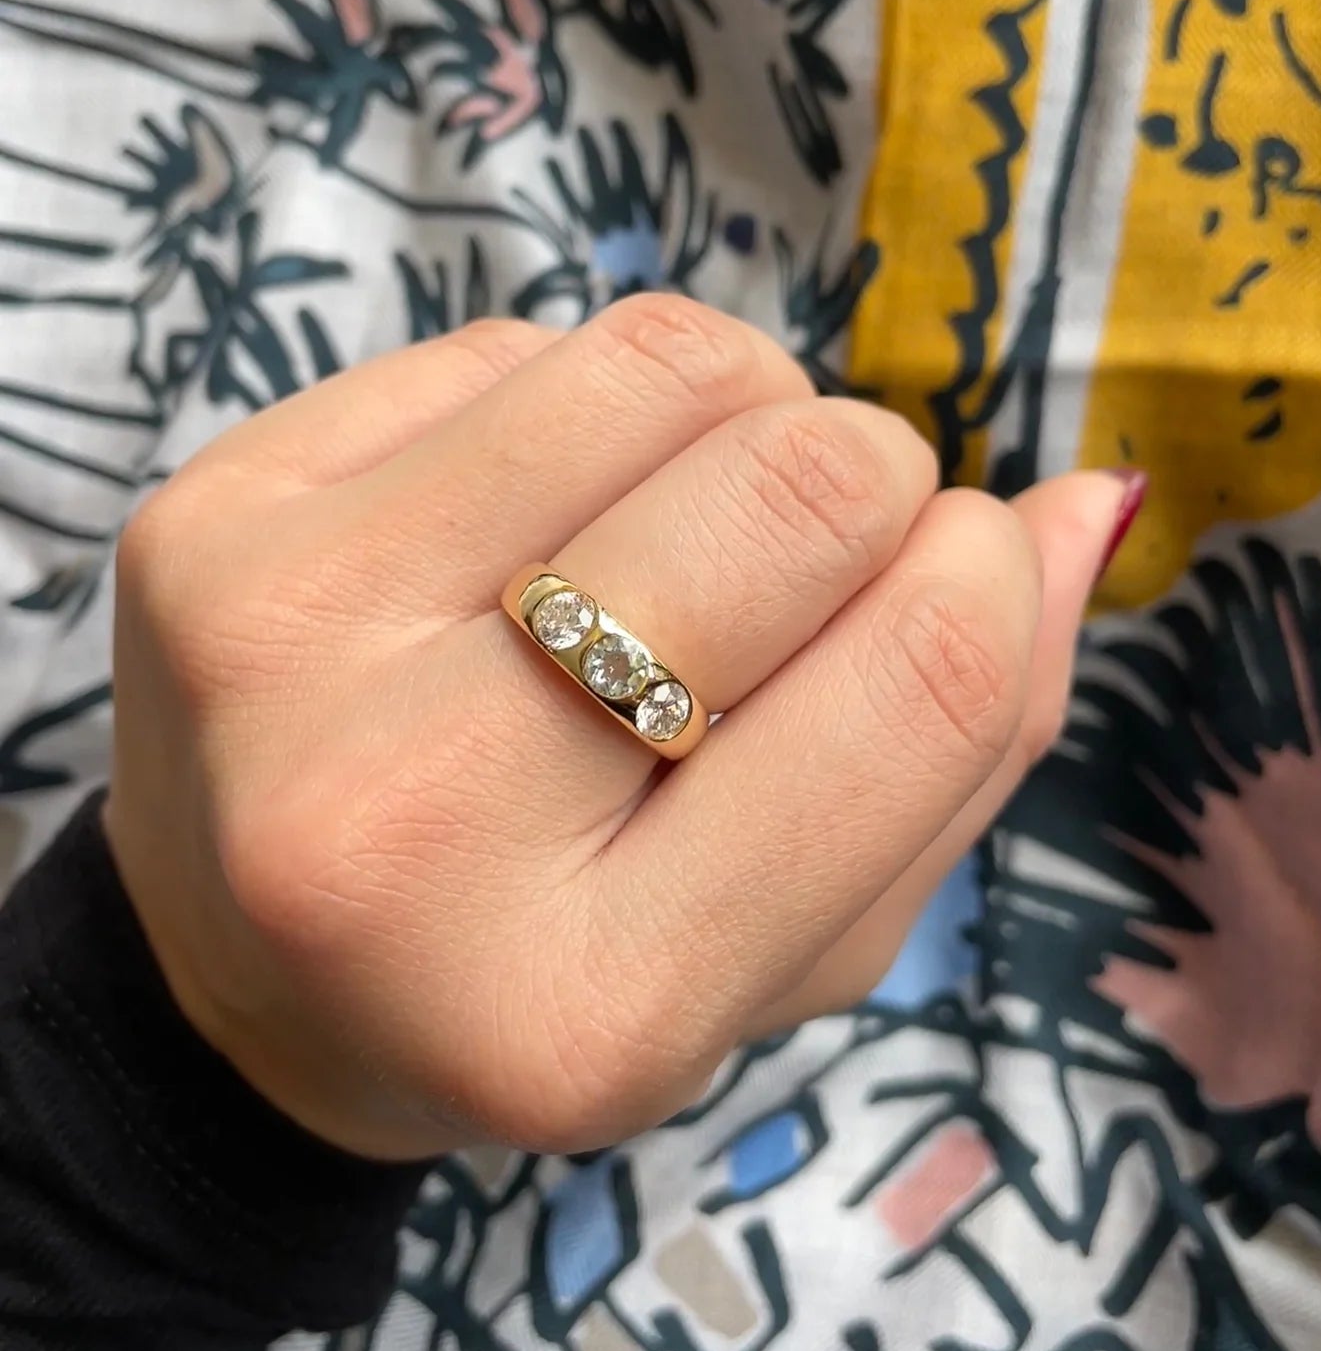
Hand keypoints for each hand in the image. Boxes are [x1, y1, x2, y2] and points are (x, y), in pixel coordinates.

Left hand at [104, 298, 1135, 1160]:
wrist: (238, 978)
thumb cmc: (554, 972)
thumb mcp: (781, 950)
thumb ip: (958, 754)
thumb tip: (1083, 507)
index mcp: (591, 1009)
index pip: (912, 683)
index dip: (986, 582)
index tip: (957, 572)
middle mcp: (409, 828)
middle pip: (793, 495)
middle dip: (870, 481)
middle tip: (819, 544)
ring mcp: (277, 649)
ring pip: (660, 367)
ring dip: (745, 407)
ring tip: (695, 510)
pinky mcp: (206, 518)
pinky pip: (510, 342)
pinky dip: (590, 402)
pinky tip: (549, 509)